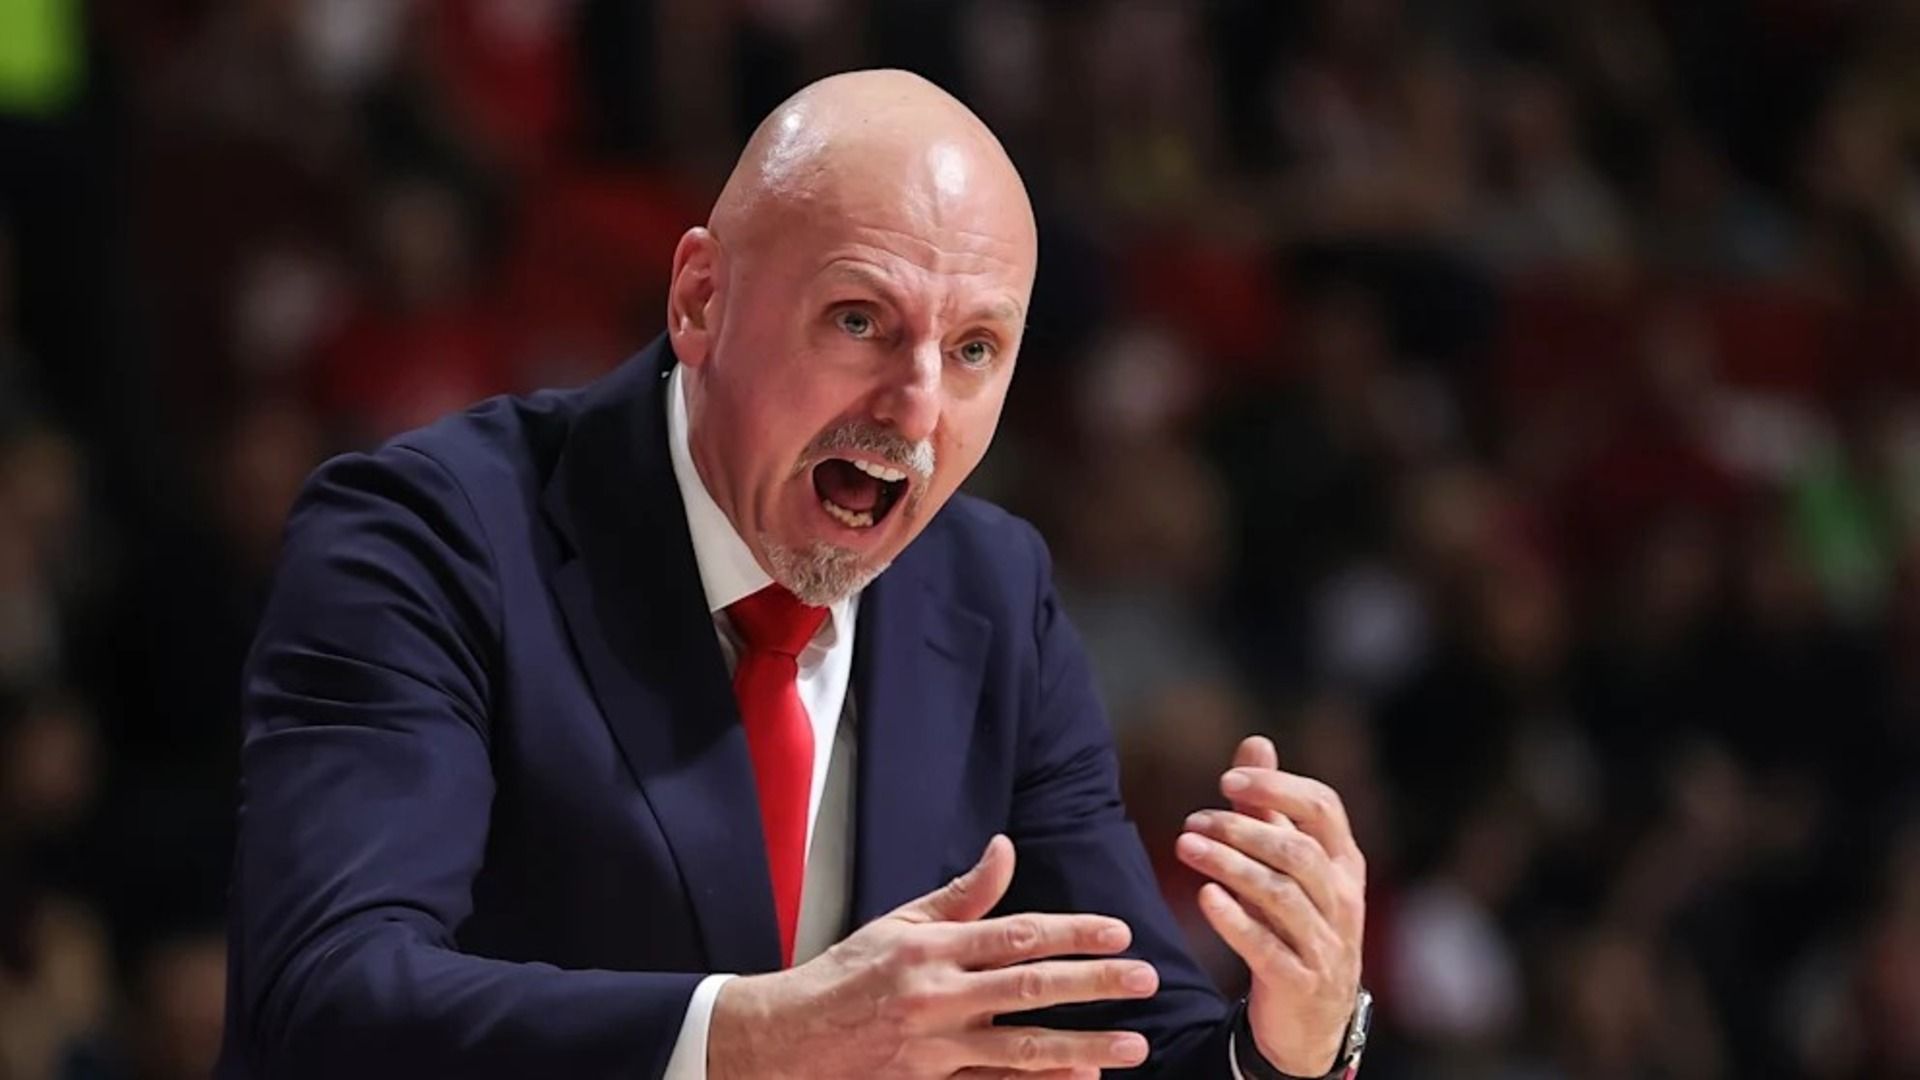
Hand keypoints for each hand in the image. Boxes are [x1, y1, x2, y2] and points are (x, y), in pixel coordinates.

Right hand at [708, 835, 1158, 1079]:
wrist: (790, 1040)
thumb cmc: (850, 974)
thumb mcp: (900, 923)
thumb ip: (962, 894)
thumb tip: (1005, 848)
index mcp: (931, 949)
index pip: (1016, 935)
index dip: (1072, 933)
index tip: (1119, 932)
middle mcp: (936, 997)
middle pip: (1029, 989)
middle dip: (1094, 984)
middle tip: (1145, 978)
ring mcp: (935, 1050)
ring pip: (1023, 1049)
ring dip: (1084, 1047)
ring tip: (1134, 1045)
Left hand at [1176, 737, 1365, 1076]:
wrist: (1310, 1021)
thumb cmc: (1295, 928)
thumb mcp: (1288, 867)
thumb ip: (1271, 808)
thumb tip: (1255, 743)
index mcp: (1343, 863)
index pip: (1323, 808)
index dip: (1277, 788)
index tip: (1227, 781)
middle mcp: (1342, 900)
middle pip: (1297, 850)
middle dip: (1242, 830)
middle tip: (1193, 822)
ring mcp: (1326, 943)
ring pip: (1281, 894)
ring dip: (1229, 866)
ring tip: (1184, 847)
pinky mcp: (1300, 982)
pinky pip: (1267, 947)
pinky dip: (1235, 920)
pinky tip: (1204, 897)